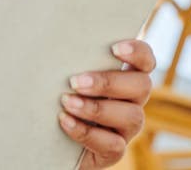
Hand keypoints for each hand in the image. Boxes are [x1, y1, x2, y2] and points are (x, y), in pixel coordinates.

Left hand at [58, 40, 155, 168]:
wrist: (45, 138)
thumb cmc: (53, 96)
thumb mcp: (61, 75)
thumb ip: (68, 59)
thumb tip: (48, 39)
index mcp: (123, 76)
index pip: (145, 61)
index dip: (138, 52)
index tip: (114, 48)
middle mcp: (130, 101)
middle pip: (141, 86)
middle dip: (108, 82)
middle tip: (75, 82)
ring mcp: (125, 128)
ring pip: (131, 116)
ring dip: (97, 108)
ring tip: (67, 102)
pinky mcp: (113, 151)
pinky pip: (113, 145)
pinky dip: (87, 132)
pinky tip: (65, 121)